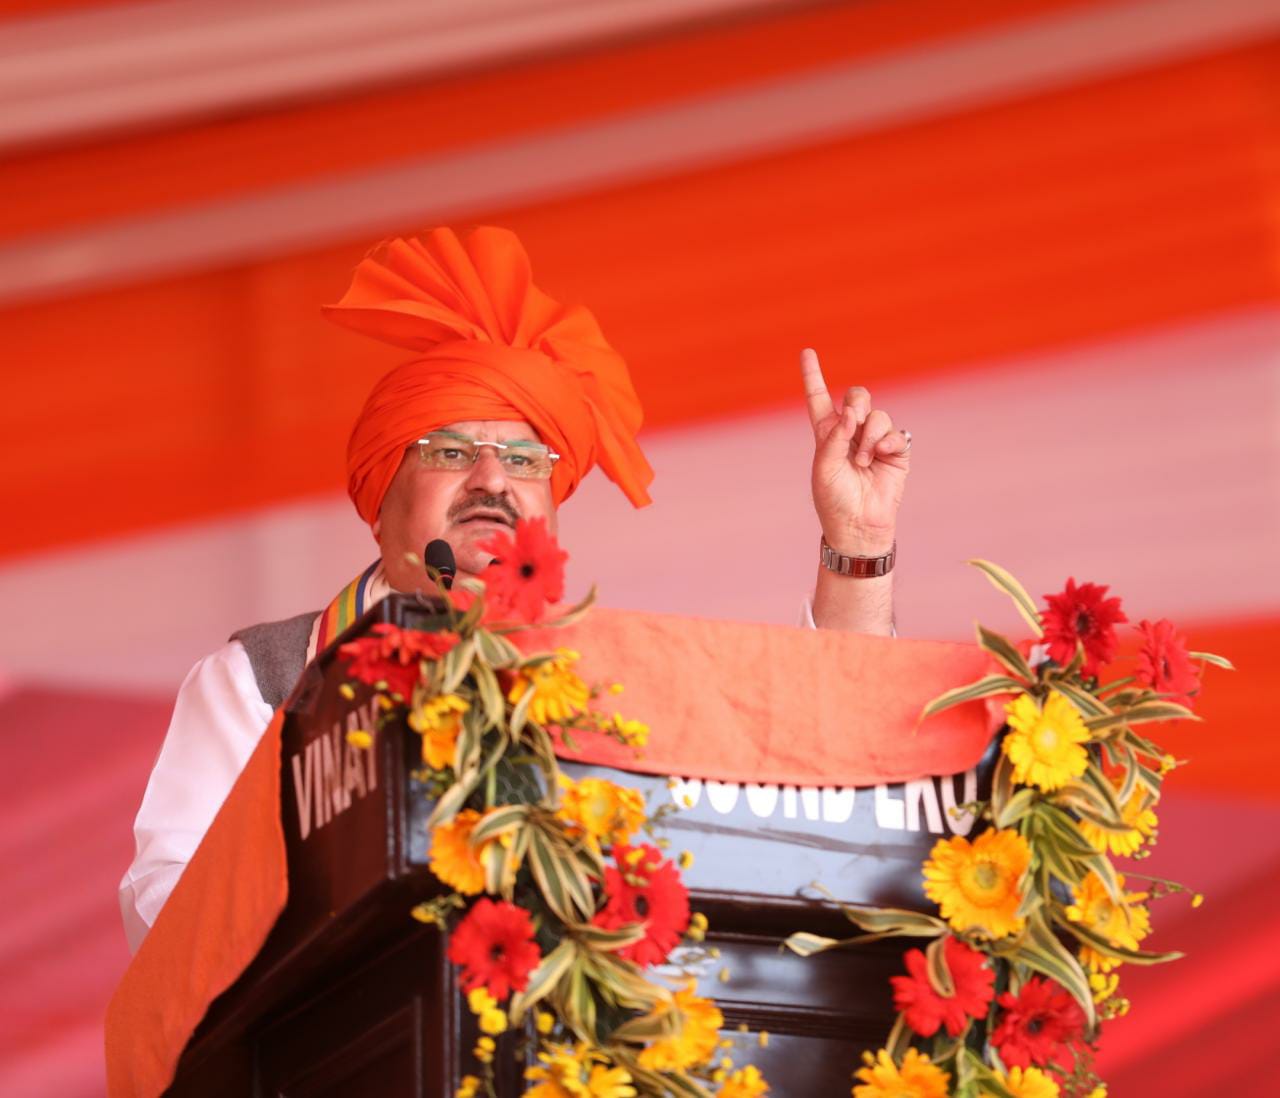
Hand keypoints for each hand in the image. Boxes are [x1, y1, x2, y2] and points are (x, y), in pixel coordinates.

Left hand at [801, 348, 909, 554]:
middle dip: (856, 403)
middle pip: (857, 397)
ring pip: (877, 415)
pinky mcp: (896, 452)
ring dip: (869, 435)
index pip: (818, 398)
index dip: (813, 375)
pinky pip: (896, 433)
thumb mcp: (824, 467)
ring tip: (863, 460)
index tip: (807, 352)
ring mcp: (874, 441)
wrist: (858, 525)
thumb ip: (834, 436)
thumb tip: (851, 413)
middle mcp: (850, 433)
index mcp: (826, 434)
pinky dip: (887, 444)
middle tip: (852, 422)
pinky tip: (880, 458)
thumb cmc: (833, 499)